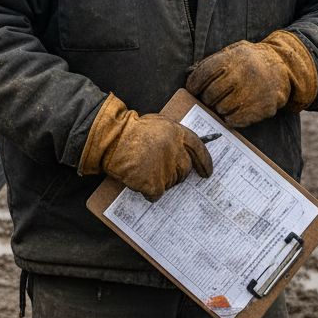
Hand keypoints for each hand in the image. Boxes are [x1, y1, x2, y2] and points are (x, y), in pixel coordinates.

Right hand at [78, 93, 212, 200]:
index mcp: (178, 133)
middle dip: (177, 174)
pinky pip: (156, 194)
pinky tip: (139, 182)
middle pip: (185, 170)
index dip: (205, 162)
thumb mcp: (157, 123)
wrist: (112, 139)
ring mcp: (166, 168)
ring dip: (160, 182)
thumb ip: (173, 136)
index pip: (199, 149)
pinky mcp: (154, 183)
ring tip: (144, 171)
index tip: (206, 173)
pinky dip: (149, 192)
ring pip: (171, 183)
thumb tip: (183, 152)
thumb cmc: (130, 130)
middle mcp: (176, 151)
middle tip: (161, 172)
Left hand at [185, 30, 317, 127]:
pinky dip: (231, 118)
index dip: (194, 85)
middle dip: (207, 98)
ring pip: (221, 109)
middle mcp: (242, 74)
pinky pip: (235, 120)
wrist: (283, 66)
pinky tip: (235, 110)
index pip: (202, 74)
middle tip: (211, 98)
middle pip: (210, 95)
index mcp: (233, 58)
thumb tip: (188, 75)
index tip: (193, 90)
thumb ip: (212, 62)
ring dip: (219, 108)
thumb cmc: (250, 61)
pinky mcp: (262, 108)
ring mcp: (253, 92)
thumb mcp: (233, 52)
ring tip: (226, 102)